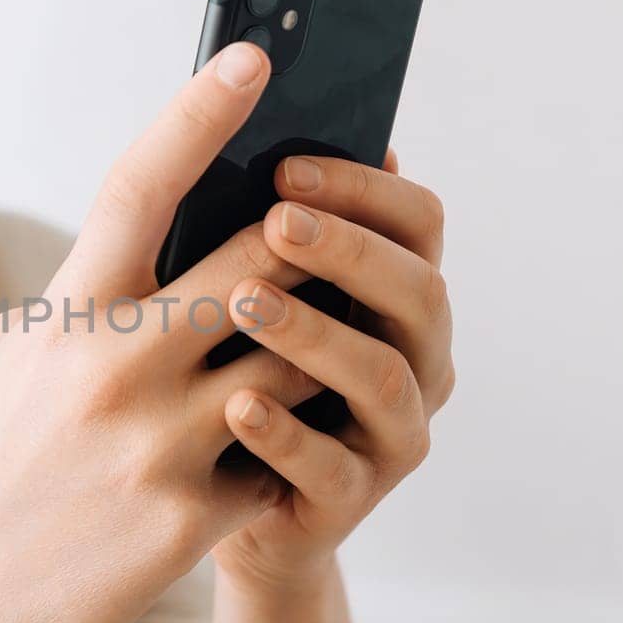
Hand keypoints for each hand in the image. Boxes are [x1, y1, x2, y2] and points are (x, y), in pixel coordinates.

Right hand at [0, 41, 337, 622]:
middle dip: (303, 241)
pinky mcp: (190, 516)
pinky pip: (279, 451)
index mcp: (65, 311)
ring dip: (313, 343)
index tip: (253, 57)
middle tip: (332, 224)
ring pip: (291, 358)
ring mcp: (157, 444)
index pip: (139, 184)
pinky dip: (288, 437)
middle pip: (253, 263)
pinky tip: (277, 440)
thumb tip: (172, 229)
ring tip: (321, 335)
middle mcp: (113, 366)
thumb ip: (91, 292)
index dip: (199, 112)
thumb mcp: (19, 352)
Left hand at [207, 146, 455, 595]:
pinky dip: (286, 432)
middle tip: (273, 221)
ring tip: (243, 301)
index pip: (417, 220)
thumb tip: (231, 122)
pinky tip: (235, 404)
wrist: (205, 499)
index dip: (364, 188)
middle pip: (418, 291)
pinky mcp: (350, 500)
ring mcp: (391, 433)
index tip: (287, 165)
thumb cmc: (222, 370)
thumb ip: (255, 231)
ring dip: (317, 333)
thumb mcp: (236, 289)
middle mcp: (414, 357)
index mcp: (394, 293)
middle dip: (348, 250)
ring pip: (384, 377)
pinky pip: (331, 467)